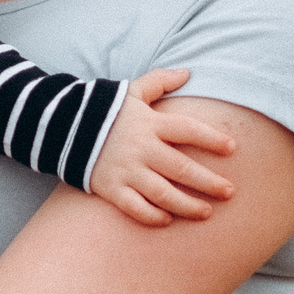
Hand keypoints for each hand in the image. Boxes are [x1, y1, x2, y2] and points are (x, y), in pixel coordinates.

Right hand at [87, 68, 238, 225]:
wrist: (62, 127)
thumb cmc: (104, 110)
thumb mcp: (132, 91)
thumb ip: (160, 81)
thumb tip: (187, 72)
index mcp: (149, 123)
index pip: (188, 130)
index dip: (212, 139)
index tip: (232, 149)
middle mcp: (141, 148)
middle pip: (182, 169)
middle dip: (209, 182)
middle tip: (230, 192)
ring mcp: (125, 170)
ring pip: (163, 194)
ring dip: (188, 205)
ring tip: (207, 212)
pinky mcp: (110, 188)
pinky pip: (136, 208)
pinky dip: (153, 216)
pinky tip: (168, 220)